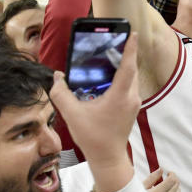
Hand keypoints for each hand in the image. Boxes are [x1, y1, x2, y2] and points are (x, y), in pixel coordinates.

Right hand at [48, 33, 139, 173]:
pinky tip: (108, 76)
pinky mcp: (132, 107)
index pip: (128, 67)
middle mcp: (131, 97)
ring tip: (109, 55)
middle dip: (124, 54)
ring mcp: (134, 103)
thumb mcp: (72, 115)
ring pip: (131, 77)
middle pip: (130, 69)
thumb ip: (61, 94)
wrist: (108, 159)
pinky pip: (129, 85)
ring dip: (123, 65)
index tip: (132, 33)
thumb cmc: (93, 138)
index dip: (130, 49)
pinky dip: (122, 77)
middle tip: (112, 40)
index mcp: (120, 96)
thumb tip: (57, 77)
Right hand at [143, 169, 180, 191]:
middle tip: (167, 179)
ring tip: (165, 190)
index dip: (172, 174)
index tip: (168, 173)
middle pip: (177, 184)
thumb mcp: (141, 189)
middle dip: (173, 180)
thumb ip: (152, 178)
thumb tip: (161, 169)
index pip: (172, 180)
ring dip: (174, 188)